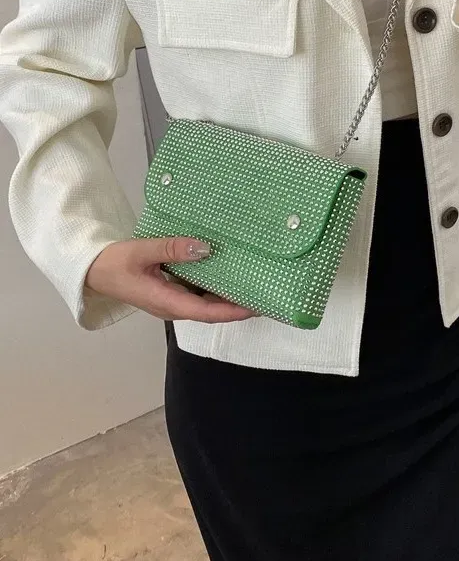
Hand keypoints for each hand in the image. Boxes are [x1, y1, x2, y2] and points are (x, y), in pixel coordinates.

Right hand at [85, 237, 257, 323]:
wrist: (93, 271)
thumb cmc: (114, 263)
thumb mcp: (141, 251)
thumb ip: (172, 249)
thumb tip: (204, 248)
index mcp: (166, 302)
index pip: (206, 312)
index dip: (232, 311)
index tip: (255, 307)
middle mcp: (172, 307)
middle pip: (210, 312)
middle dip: (237, 308)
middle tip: (264, 296)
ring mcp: (171, 302)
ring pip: (204, 304)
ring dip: (227, 299)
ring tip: (252, 286)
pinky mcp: (169, 294)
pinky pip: (196, 295)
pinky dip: (213, 289)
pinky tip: (226, 276)